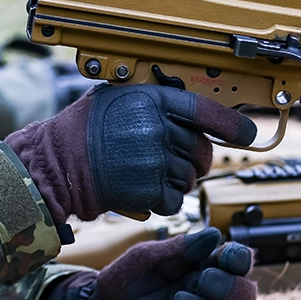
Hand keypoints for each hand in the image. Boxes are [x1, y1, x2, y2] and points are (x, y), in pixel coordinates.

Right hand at [6, 84, 256, 221]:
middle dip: (195, 160)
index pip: (205, 110)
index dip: (232, 124)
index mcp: (151, 101)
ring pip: (189, 177)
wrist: (52, 165)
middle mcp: (156, 128)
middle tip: (175, 162)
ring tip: (148, 174)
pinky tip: (143, 192)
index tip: (248, 133)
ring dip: (176, 181)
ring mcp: (152, 159)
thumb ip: (152, 102)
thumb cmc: (80, 131)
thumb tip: (189, 110)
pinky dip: (164, 201)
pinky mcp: (146, 189)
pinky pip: (174, 200)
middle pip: (201, 150)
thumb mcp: (116, 98)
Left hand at [31, 228, 256, 299]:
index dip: (240, 258)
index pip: (240, 261)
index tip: (223, 256)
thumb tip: (214, 235)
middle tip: (201, 281)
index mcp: (203, 266)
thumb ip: (180, 247)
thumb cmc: (122, 283)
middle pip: (248, 295)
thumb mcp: (146, 257)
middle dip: (229, 288)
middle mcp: (210, 295)